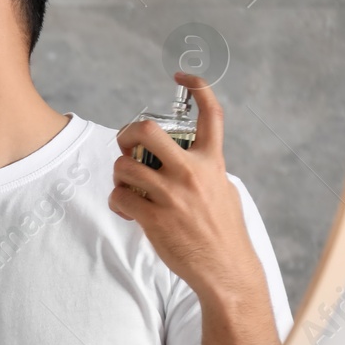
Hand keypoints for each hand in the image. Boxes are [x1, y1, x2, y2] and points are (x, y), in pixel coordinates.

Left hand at [109, 71, 265, 301]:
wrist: (226, 270)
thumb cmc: (223, 231)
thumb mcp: (224, 189)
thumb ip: (204, 169)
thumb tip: (181, 157)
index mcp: (213, 162)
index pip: (211, 114)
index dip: (198, 87)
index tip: (184, 74)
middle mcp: (192, 172)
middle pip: (146, 130)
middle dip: (127, 133)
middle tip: (126, 146)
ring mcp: (171, 195)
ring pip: (123, 166)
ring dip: (119, 176)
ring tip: (130, 189)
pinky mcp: (153, 218)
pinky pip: (119, 197)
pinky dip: (118, 202)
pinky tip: (130, 211)